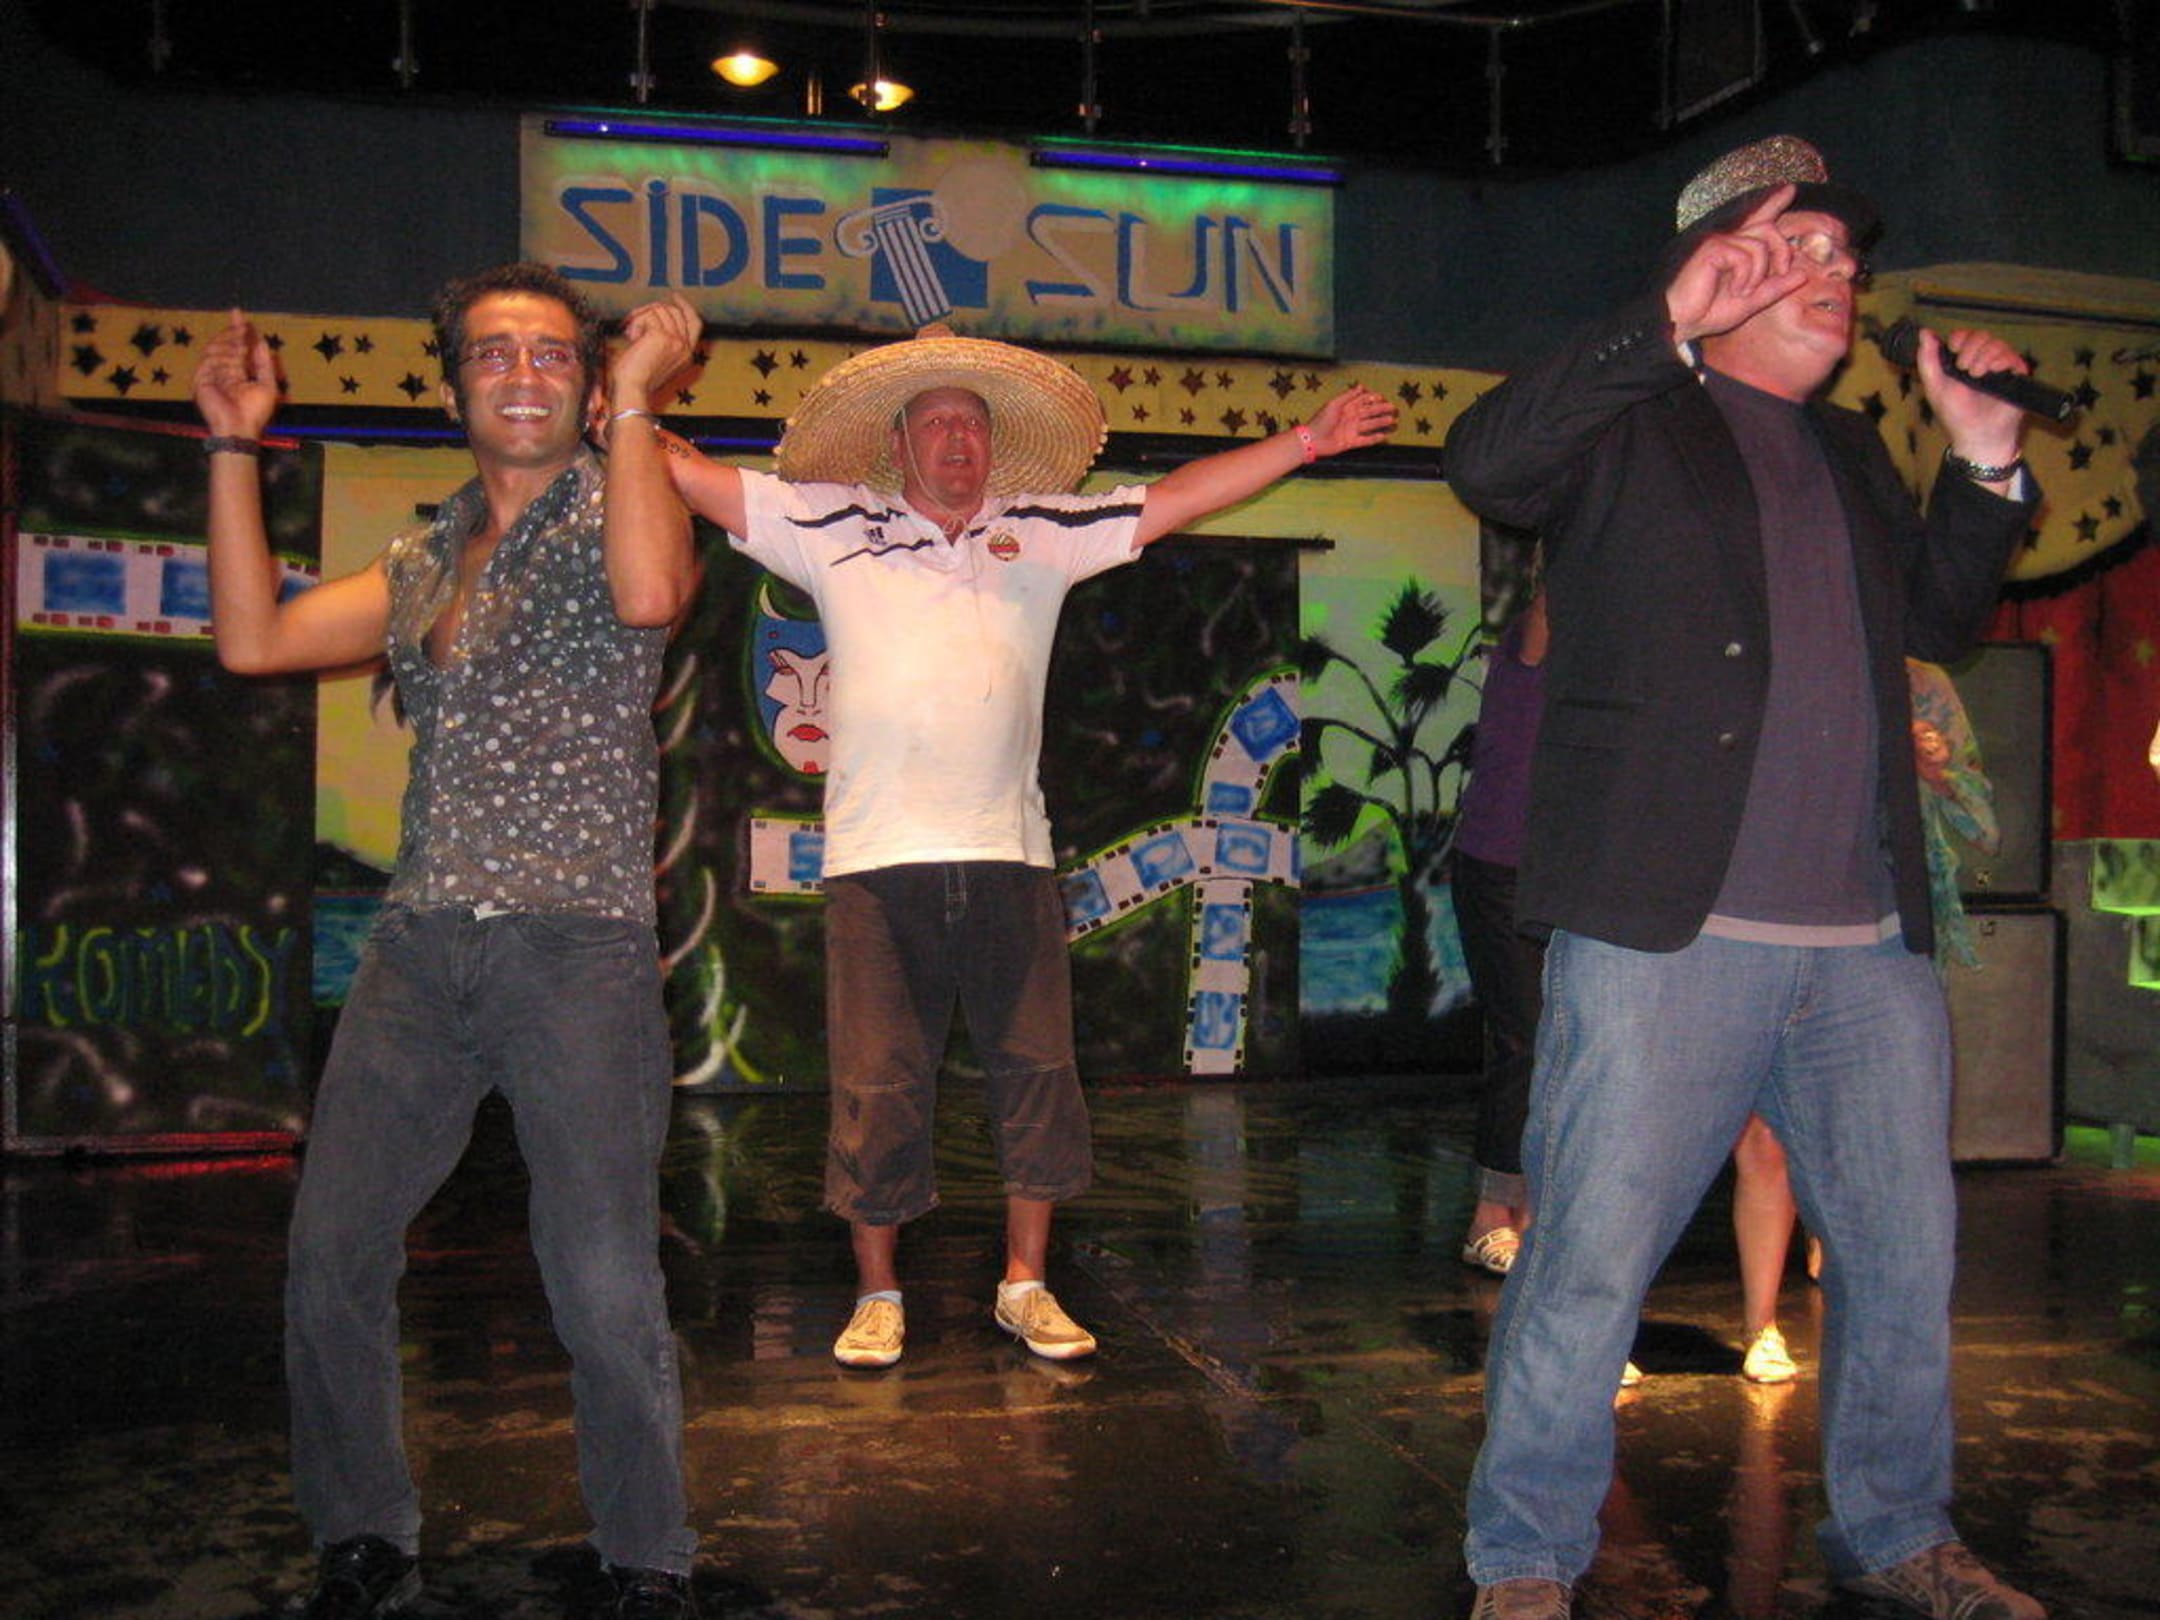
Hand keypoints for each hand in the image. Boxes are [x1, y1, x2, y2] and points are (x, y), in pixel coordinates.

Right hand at [193, 309, 279, 436]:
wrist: (241, 428)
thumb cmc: (256, 412)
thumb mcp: (267, 384)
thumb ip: (264, 363)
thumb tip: (261, 342)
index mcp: (236, 372)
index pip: (235, 346)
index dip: (236, 330)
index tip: (238, 314)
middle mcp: (221, 371)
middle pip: (223, 343)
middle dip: (233, 333)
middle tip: (243, 328)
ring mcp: (209, 375)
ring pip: (215, 349)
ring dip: (230, 346)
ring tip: (242, 348)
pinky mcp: (200, 381)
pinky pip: (208, 361)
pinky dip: (222, 357)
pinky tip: (234, 360)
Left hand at [609, 294, 700, 411]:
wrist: (632, 387)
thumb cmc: (638, 375)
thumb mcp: (657, 355)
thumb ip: (664, 338)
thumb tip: (658, 313)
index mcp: (686, 354)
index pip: (695, 322)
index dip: (685, 307)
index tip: (674, 297)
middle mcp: (685, 347)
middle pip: (675, 312)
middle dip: (653, 309)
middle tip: (636, 316)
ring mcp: (675, 341)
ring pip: (660, 310)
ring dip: (642, 317)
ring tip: (632, 334)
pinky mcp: (662, 337)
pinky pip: (648, 316)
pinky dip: (636, 323)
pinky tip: (631, 337)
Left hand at [1304, 385, 1396, 456]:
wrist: (1312, 440)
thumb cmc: (1321, 420)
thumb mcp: (1334, 404)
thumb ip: (1348, 396)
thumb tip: (1361, 386)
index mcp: (1347, 407)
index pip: (1363, 401)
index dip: (1373, 398)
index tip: (1383, 398)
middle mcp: (1351, 418)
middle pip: (1369, 412)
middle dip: (1381, 410)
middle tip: (1393, 408)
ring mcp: (1351, 430)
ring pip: (1370, 425)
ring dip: (1381, 422)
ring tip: (1393, 421)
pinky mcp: (1350, 442)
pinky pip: (1365, 440)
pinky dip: (1374, 438)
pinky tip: (1384, 436)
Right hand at [1665, 185, 1809, 345]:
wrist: (1679, 323)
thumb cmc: (1707, 313)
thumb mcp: (1750, 302)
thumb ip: (1775, 288)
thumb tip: (1803, 275)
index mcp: (1734, 249)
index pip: (1758, 219)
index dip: (1773, 203)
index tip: (1789, 189)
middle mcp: (1726, 240)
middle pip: (1768, 229)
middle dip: (1782, 251)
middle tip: (1781, 273)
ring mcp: (1718, 241)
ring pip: (1760, 245)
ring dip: (1759, 273)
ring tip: (1743, 292)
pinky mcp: (1712, 248)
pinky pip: (1745, 255)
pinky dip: (1746, 276)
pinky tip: (1735, 291)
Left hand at [1916, 325, 2026, 470]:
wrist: (1977, 434)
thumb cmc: (1956, 414)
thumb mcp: (1935, 386)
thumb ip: (1928, 360)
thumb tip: (1924, 333)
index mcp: (1963, 361)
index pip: (1965, 335)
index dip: (1959, 338)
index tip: (1953, 351)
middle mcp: (1982, 361)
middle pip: (1981, 335)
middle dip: (1970, 349)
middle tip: (1964, 369)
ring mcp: (2000, 367)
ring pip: (1997, 343)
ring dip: (1983, 357)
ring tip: (1976, 376)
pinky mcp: (2016, 374)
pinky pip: (2012, 355)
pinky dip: (2000, 361)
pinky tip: (1992, 373)